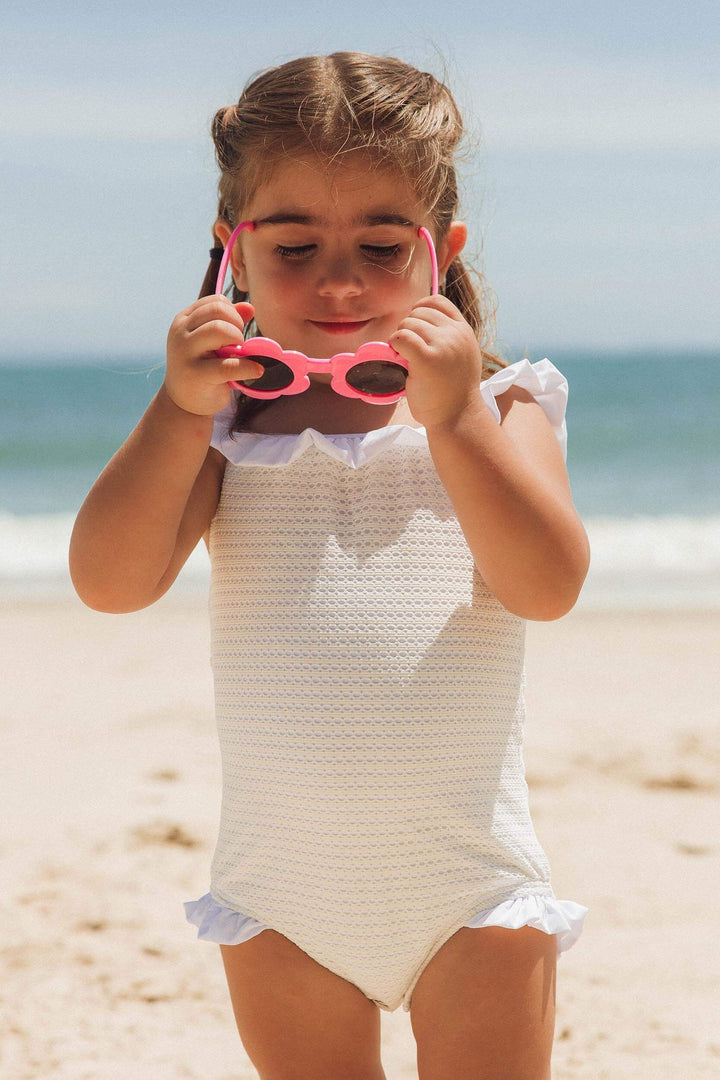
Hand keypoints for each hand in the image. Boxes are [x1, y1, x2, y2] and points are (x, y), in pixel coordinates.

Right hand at [164, 296, 263, 415]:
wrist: (183, 402)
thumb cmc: (202, 368)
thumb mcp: (210, 342)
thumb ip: (228, 322)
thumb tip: (249, 307)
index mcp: (184, 320)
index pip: (215, 302)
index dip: (233, 313)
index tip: (235, 331)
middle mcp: (180, 332)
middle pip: (217, 310)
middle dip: (236, 324)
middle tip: (238, 344)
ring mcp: (185, 352)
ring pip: (219, 329)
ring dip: (238, 340)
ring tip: (239, 354)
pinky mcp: (196, 375)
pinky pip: (228, 366)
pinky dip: (248, 367)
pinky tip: (256, 371)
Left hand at [389, 295, 484, 428]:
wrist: (457, 417)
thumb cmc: (454, 391)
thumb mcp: (462, 355)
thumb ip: (449, 336)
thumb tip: (421, 320)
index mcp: (464, 330)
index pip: (437, 301)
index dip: (420, 309)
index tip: (415, 327)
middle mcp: (455, 334)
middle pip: (419, 312)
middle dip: (408, 327)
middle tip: (408, 350)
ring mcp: (442, 345)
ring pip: (408, 323)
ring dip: (400, 338)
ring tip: (406, 358)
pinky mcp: (426, 358)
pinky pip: (401, 337)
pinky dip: (394, 344)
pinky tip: (399, 358)